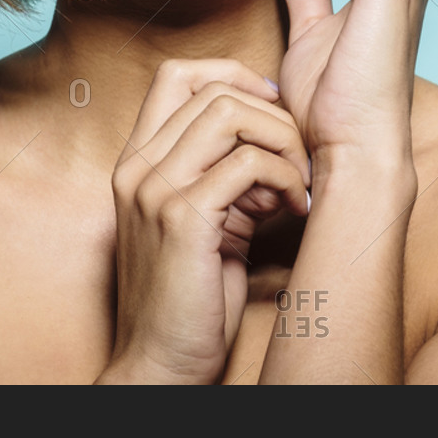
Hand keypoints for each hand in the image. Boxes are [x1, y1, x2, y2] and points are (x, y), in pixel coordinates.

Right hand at [100, 59, 310, 383]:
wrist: (160, 363)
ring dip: (282, 141)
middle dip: (272, 113)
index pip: (176, 74)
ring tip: (298, 183)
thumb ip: (223, 175)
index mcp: (138, 161)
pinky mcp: (183, 219)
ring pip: (230, 113)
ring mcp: (155, 190)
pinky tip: (296, 210)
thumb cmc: (190, 298)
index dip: (232, 74)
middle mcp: (138, 166)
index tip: (272, 107)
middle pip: (211, 87)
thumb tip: (273, 143)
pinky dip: (286, 179)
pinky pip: (247, 164)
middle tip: (299, 158)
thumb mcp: (203, 220)